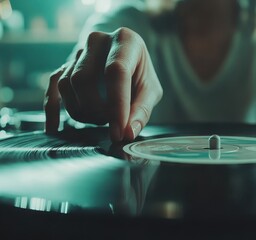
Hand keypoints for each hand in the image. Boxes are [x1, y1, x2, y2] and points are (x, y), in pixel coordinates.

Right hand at [44, 28, 162, 141]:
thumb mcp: (151, 90)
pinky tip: (54, 128)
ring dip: (82, 111)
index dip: (116, 105)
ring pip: (67, 85)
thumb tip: (127, 133)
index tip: (118, 132)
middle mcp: (98, 41)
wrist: (127, 59)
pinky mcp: (65, 65)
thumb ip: (142, 110)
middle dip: (96, 109)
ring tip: (101, 119)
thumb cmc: (141, 74)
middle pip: (83, 78)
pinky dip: (52, 109)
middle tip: (112, 122)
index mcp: (125, 40)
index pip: (115, 71)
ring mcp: (78, 52)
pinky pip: (53, 87)